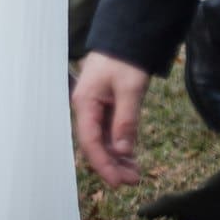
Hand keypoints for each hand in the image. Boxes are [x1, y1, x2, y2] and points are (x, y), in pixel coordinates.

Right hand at [72, 51, 148, 185]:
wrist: (125, 36)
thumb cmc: (124, 59)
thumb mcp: (129, 89)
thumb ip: (125, 121)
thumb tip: (122, 151)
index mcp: (85, 102)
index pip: (90, 141)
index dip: (103, 164)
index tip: (118, 182)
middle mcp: (86, 107)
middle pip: (94, 144)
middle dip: (112, 164)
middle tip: (134, 180)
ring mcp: (94, 107)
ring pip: (101, 140)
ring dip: (116, 158)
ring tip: (135, 173)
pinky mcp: (104, 106)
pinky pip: (108, 132)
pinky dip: (119, 146)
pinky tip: (130, 157)